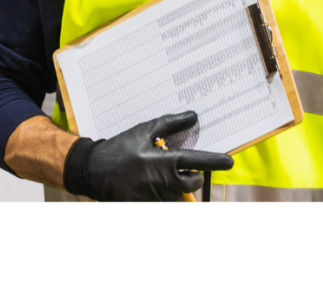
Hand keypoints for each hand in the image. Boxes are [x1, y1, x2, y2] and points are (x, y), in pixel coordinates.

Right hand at [66, 111, 233, 201]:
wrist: (93, 170)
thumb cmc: (121, 148)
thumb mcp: (146, 130)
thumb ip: (172, 124)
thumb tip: (193, 116)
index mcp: (163, 162)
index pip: (197, 162)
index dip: (215, 162)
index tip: (229, 162)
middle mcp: (161, 182)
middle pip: (191, 183)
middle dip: (194, 176)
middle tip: (188, 168)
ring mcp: (152, 197)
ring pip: (178, 195)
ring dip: (178, 186)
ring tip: (165, 175)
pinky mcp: (143, 206)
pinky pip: (163, 203)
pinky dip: (164, 194)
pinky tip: (153, 184)